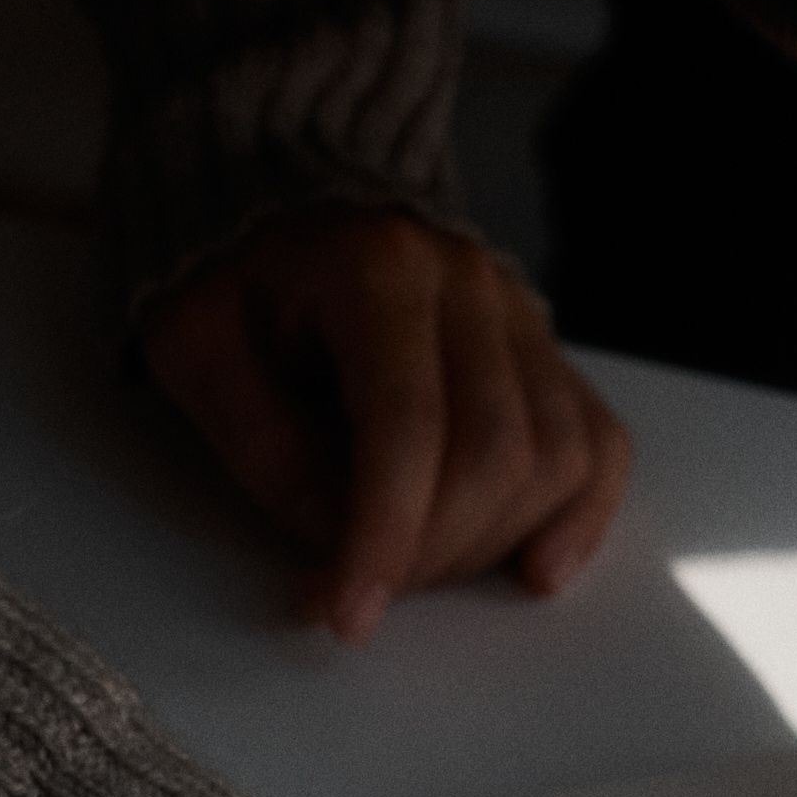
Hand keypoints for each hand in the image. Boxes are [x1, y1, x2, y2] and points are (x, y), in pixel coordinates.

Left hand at [141, 209, 631, 639]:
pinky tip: (538, 567)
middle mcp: (469, 282)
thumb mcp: (197, 347)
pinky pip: (598, 442)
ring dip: (494, 541)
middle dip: (434, 550)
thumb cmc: (231, 273)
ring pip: (558, 457)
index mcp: (375, 266)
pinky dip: (581, 515)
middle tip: (369, 587)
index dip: (384, 536)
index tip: (348, 614)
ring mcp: (519, 313)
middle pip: (497, 452)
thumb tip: (342, 551)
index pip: (408, 426)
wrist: (279, 182)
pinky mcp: (544, 348)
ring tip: (422, 564)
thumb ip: (264, 448)